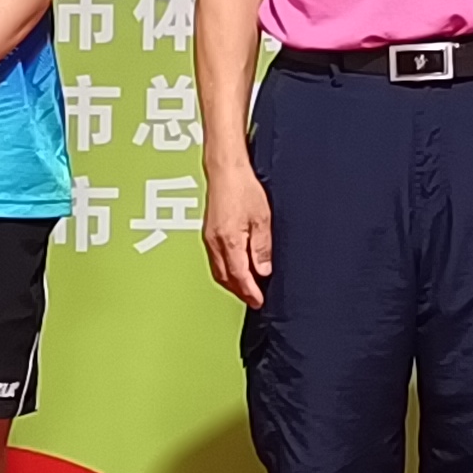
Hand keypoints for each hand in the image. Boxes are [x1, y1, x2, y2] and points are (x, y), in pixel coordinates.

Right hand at [203, 161, 274, 306]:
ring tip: (247, 287)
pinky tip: (236, 268)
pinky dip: (226, 270)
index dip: (250, 292)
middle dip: (240, 291)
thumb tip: (263, 271)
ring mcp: (209, 238)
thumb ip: (262, 248)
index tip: (259, 302)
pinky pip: (216, 260)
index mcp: (229, 241)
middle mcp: (215, 243)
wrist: (225, 170)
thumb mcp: (262, 219)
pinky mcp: (208, 233)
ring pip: (218, 271)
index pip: (239, 276)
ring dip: (232, 283)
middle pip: (225, 278)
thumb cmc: (243, 188)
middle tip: (254, 299)